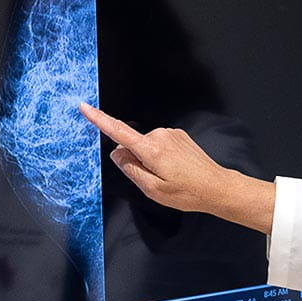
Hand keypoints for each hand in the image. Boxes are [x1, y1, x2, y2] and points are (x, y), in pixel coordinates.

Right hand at [79, 103, 274, 233]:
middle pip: (133, 144)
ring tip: (169, 177)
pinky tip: (175, 170)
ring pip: (146, 145)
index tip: (85, 107)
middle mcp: (160, 135)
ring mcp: (171, 134)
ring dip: (150, 160)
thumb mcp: (152, 189)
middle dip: (135, 160)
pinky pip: (159, 144)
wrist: (216, 187)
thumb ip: (131, 169)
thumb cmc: (187, 192)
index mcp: (151, 150)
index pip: (119, 131)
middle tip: (155, 181)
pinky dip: (160, 157)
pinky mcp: (178, 135)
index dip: (99, 119)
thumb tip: (117, 153)